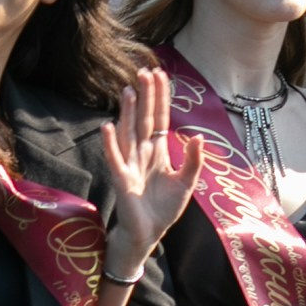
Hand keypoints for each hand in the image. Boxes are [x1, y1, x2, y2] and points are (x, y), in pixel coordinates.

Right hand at [99, 65, 200, 277]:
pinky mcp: (122, 180)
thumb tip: (198, 137)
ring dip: (128, 113)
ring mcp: (130, 165)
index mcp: (157, 152)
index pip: (159, 119)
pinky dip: (111, 143)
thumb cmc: (163, 209)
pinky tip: (107, 126)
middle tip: (144, 72)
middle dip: (145, 96)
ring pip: (129, 133)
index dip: (160, 98)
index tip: (160, 75)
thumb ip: (192, 160)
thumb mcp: (186, 183)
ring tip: (129, 91)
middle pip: (144, 119)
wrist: (148, 234)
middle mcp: (142, 153)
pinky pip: (115, 158)